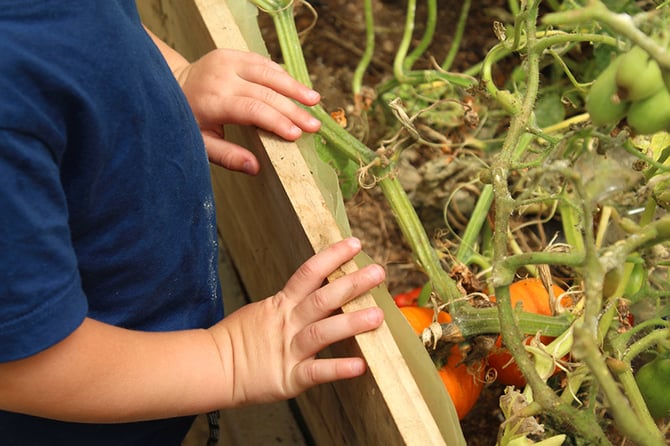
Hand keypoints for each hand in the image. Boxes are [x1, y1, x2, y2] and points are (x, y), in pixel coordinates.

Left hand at [176, 49, 321, 173]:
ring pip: (268, 72)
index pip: (253, 109)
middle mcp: (222, 76)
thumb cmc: (187, 120)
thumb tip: (255, 167)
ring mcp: (227, 61)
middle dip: (293, 109)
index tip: (297, 134)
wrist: (169, 85)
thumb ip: (227, 156)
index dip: (277, 121)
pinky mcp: (232, 53)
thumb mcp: (201, 144)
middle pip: (266, 92)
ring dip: (294, 87)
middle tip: (314, 124)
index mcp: (213, 100)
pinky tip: (297, 88)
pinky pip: (263, 63)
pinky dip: (281, 75)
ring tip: (314, 100)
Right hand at [209, 238, 384, 405]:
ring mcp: (288, 350)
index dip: (332, 257)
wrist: (212, 368)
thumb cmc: (240, 339)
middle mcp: (287, 323)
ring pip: (322, 333)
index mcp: (281, 304)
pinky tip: (360, 366)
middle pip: (322, 299)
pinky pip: (315, 372)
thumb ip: (290, 302)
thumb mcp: (263, 310)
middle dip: (352, 284)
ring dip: (351, 323)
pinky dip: (337, 369)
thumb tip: (318, 288)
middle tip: (378, 272)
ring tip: (377, 316)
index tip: (355, 244)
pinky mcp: (288, 378)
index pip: (308, 273)